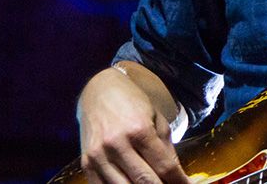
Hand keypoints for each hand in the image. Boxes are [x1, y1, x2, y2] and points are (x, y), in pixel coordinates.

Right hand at [76, 65, 189, 183]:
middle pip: (146, 182)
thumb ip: (167, 151)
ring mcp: (99, 156)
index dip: (180, 182)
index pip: (165, 167)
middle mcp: (117, 144)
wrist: (99, 92)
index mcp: (139, 130)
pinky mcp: (86, 165)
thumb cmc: (132, 105)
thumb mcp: (158, 121)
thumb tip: (179, 178)